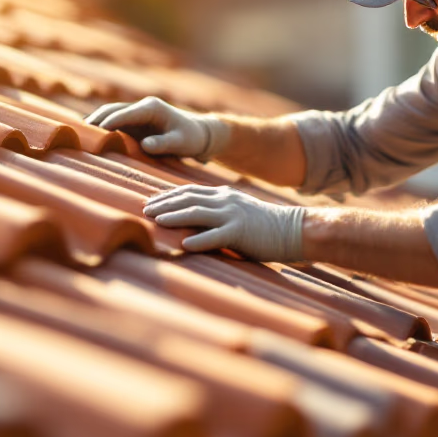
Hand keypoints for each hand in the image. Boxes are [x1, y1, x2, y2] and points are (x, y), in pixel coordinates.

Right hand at [85, 97, 228, 159]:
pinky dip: (101, 129)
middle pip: (111, 110)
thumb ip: (164, 144)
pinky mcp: (134, 123)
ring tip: (77, 136)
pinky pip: (114, 123)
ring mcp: (136, 114)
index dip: (109, 121)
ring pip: (110, 115)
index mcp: (151, 108)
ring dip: (95, 124)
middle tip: (77, 133)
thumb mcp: (181, 143)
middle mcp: (141, 107)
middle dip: (95, 120)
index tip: (94, 130)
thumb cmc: (191, 138)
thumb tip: (145, 145)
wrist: (199, 134)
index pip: (125, 113)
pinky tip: (89, 139)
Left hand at [143, 185, 304, 260]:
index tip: (150, 202)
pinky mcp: (240, 232)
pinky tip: (184, 245)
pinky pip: (216, 236)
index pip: (189, 191)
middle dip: (164, 204)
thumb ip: (217, 212)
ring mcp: (233, 215)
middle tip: (144, 209)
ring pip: (197, 213)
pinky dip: (199, 240)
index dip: (167, 196)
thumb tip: (192, 222)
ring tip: (156, 222)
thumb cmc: (263, 226)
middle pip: (188, 199)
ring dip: (174, 217)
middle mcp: (225, 201)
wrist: (292, 229)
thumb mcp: (237, 211)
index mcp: (223, 195)